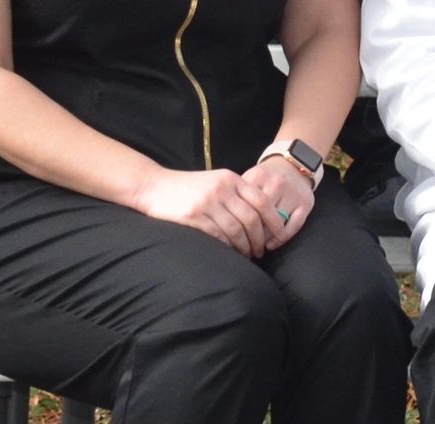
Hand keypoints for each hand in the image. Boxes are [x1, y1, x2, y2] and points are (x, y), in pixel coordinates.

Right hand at [136, 168, 276, 256]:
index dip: (273, 219)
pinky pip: (217, 236)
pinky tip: (230, 253)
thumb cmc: (188, 187)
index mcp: (230, 179)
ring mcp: (207, 202)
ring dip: (244, 246)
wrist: (155, 186)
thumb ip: (235, 193)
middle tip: (261, 251)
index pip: (261, 200)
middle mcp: (221, 189)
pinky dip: (226, 247)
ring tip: (247, 255)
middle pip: (251, 218)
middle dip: (259, 238)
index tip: (279, 234)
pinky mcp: (193, 216)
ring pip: (236, 229)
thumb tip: (259, 217)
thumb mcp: (215, 181)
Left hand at [239, 154, 318, 251]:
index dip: (236, 225)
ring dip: (264, 239)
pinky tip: (272, 244)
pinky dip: (281, 239)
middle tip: (243, 247)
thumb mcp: (250, 179)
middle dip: (250, 235)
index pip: (244, 207)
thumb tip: (220, 223)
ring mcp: (292, 193)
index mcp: (258, 177)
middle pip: (259, 217)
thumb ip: (237, 196)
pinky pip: (294, 226)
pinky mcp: (305, 202)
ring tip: (256, 247)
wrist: (293, 163)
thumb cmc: (266, 177)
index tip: (231, 237)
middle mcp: (276, 183)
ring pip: (275, 224)